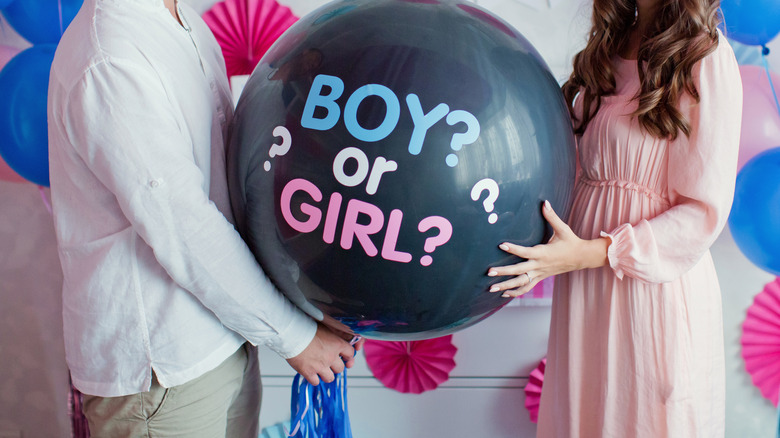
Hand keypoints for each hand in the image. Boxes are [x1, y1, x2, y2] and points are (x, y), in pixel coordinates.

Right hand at [286, 323, 355, 384]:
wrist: (291, 334)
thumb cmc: (305, 328)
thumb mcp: (324, 327)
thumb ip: (334, 335)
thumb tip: (339, 338)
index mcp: (337, 344)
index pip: (350, 354)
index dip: (347, 356)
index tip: (344, 357)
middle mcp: (331, 356)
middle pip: (341, 368)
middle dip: (335, 367)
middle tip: (329, 363)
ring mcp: (320, 366)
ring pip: (330, 378)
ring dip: (325, 375)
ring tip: (320, 369)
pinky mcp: (309, 372)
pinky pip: (316, 382)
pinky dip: (313, 379)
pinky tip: (310, 373)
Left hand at [486, 200, 608, 297]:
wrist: (582, 258)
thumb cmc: (571, 242)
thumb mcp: (563, 229)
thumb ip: (551, 216)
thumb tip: (545, 202)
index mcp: (543, 253)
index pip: (525, 252)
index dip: (513, 249)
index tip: (501, 245)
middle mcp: (540, 265)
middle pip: (519, 271)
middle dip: (503, 272)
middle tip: (489, 271)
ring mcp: (540, 273)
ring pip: (521, 283)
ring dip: (506, 286)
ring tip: (491, 288)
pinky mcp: (540, 278)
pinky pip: (527, 287)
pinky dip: (515, 292)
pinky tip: (504, 294)